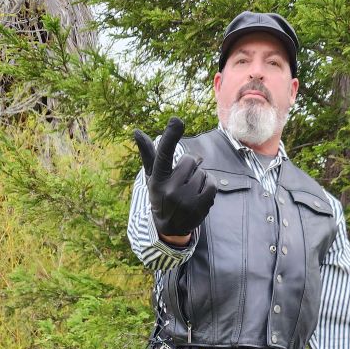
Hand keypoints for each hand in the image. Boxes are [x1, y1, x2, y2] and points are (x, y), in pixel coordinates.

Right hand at [133, 117, 216, 236]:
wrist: (170, 228)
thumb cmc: (161, 195)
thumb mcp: (153, 176)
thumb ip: (149, 154)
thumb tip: (137, 131)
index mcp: (158, 179)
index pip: (164, 154)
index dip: (171, 137)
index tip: (177, 120)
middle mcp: (170, 189)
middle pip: (191, 160)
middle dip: (191, 165)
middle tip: (184, 178)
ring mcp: (186, 199)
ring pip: (203, 172)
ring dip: (200, 177)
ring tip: (190, 189)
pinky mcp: (200, 206)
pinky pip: (212, 184)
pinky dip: (209, 185)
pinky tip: (199, 193)